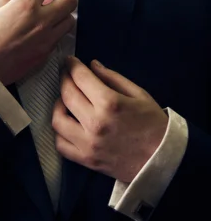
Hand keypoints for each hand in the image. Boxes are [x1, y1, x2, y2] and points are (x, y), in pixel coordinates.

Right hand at [0, 0, 76, 84]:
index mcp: (26, 5)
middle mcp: (42, 20)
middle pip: (69, 0)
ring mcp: (46, 39)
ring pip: (69, 21)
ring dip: (61, 15)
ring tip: (47, 17)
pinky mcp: (46, 55)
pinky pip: (59, 39)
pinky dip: (54, 33)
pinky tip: (41, 33)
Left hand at [52, 57, 167, 182]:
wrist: (163, 159)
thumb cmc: (154, 123)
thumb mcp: (138, 93)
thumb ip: (112, 77)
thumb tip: (92, 65)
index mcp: (110, 103)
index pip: (81, 77)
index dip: (72, 65)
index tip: (69, 60)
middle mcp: (95, 122)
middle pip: (66, 94)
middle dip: (64, 78)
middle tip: (66, 74)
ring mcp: (88, 143)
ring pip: (57, 119)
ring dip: (58, 105)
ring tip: (65, 99)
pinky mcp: (86, 160)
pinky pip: (61, 145)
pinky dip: (59, 132)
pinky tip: (67, 122)